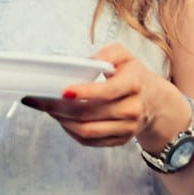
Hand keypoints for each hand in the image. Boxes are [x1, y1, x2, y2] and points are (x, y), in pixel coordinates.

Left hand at [20, 45, 182, 151]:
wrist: (154, 102)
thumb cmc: (132, 74)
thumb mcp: (123, 55)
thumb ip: (104, 54)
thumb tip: (81, 64)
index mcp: (133, 84)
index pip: (106, 92)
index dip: (83, 92)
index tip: (63, 90)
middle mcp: (132, 109)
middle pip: (88, 114)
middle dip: (58, 107)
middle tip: (38, 99)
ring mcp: (126, 129)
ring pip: (86, 130)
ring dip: (61, 120)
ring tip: (46, 108)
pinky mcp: (119, 141)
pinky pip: (89, 141)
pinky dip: (70, 131)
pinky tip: (61, 119)